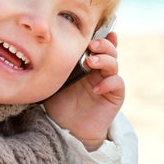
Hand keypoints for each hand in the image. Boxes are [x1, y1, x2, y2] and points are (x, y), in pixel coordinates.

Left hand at [44, 32, 124, 150]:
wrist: (69, 131)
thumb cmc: (60, 105)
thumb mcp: (55, 82)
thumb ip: (57, 67)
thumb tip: (46, 48)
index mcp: (87, 65)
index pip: (97, 46)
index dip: (100, 37)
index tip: (93, 32)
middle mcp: (100, 71)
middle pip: (109, 51)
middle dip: (103, 44)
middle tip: (91, 45)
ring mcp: (108, 83)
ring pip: (114, 64)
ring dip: (105, 60)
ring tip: (91, 62)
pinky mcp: (114, 96)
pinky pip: (117, 83)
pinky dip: (109, 83)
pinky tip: (96, 88)